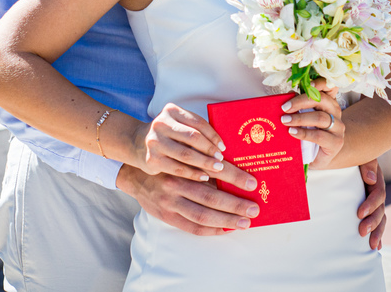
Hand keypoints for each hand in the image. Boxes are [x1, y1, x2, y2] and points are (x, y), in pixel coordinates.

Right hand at [117, 165, 259, 235]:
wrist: (136, 176)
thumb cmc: (168, 165)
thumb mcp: (184, 159)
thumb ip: (204, 166)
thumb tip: (235, 175)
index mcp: (183, 166)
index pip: (214, 173)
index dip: (234, 178)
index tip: (252, 183)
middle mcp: (176, 184)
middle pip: (211, 198)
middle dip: (235, 205)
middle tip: (254, 209)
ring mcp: (170, 203)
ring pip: (203, 216)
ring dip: (227, 220)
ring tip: (245, 222)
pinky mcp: (167, 217)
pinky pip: (193, 228)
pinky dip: (212, 230)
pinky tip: (226, 228)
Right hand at [132, 103, 255, 190]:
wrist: (138, 144)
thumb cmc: (168, 136)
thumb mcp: (178, 126)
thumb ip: (195, 131)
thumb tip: (225, 146)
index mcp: (172, 111)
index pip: (198, 122)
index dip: (213, 135)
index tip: (224, 147)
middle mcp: (162, 123)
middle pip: (193, 137)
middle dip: (210, 150)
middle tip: (223, 160)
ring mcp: (155, 141)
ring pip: (186, 154)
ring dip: (204, 163)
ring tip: (218, 169)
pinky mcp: (152, 159)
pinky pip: (177, 168)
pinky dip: (193, 174)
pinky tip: (204, 177)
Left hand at [281, 79, 343, 169]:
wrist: (321, 155)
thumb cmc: (311, 133)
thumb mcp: (305, 117)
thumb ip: (299, 106)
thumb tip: (287, 96)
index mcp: (329, 102)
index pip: (330, 87)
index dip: (320, 83)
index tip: (308, 84)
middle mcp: (336, 112)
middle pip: (322, 100)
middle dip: (301, 101)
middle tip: (284, 108)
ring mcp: (338, 127)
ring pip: (320, 118)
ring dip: (300, 118)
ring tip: (285, 121)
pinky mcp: (336, 142)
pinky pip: (319, 135)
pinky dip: (304, 133)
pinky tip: (292, 132)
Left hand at [357, 159, 386, 249]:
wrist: (349, 156)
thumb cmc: (353, 155)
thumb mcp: (361, 156)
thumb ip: (367, 164)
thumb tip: (370, 179)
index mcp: (376, 180)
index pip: (378, 194)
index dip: (371, 204)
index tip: (359, 213)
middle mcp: (378, 193)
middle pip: (380, 210)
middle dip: (372, 222)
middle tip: (361, 232)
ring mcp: (375, 202)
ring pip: (380, 218)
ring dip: (377, 232)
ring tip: (371, 245)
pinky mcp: (370, 209)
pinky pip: (376, 222)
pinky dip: (378, 234)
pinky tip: (376, 247)